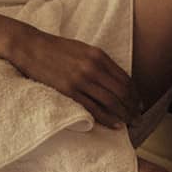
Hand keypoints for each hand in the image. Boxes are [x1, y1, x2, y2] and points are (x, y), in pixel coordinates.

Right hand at [8, 24, 143, 130]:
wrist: (31, 47)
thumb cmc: (56, 48)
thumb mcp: (83, 49)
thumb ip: (99, 62)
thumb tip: (115, 79)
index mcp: (98, 55)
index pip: (125, 78)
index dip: (135, 94)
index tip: (140, 104)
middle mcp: (93, 67)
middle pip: (122, 92)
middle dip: (133, 107)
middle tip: (139, 118)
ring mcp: (81, 80)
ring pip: (111, 102)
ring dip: (124, 115)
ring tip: (130, 123)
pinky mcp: (69, 91)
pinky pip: (93, 108)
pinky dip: (107, 118)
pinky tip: (115, 125)